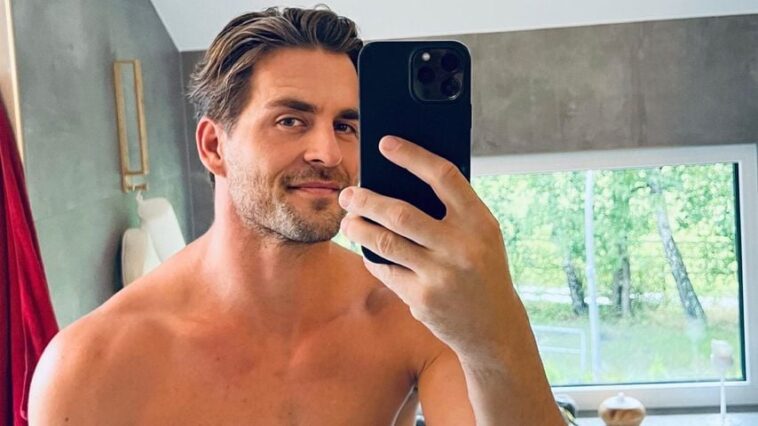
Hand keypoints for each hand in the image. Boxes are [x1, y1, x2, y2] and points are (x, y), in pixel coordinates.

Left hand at [339, 135, 520, 365]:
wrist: (493, 327)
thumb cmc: (482, 269)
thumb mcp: (482, 236)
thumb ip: (451, 211)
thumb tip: (398, 181)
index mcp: (479, 222)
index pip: (443, 176)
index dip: (412, 156)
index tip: (385, 143)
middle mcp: (461, 246)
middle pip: (400, 213)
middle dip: (366, 199)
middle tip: (348, 194)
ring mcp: (440, 275)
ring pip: (384, 242)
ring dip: (358, 228)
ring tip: (348, 219)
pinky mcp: (422, 298)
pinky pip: (385, 269)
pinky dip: (370, 256)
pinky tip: (364, 248)